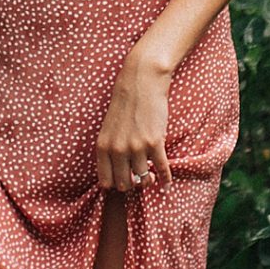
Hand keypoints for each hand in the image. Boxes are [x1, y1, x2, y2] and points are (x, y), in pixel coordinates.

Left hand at [94, 46, 175, 193]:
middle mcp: (118, 149)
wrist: (141, 82)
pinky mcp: (155, 142)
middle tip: (138, 178)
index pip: (106, 181)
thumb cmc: (124, 105)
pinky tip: (166, 186)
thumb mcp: (108, 128)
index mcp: (103, 146)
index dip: (115, 186)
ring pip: (143, 178)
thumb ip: (111, 150)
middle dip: (132, 185)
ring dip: (148, 180)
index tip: (122, 183)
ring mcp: (137, 147)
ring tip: (151, 176)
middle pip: (124, 184)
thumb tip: (120, 173)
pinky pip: (162, 169)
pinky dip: (165, 180)